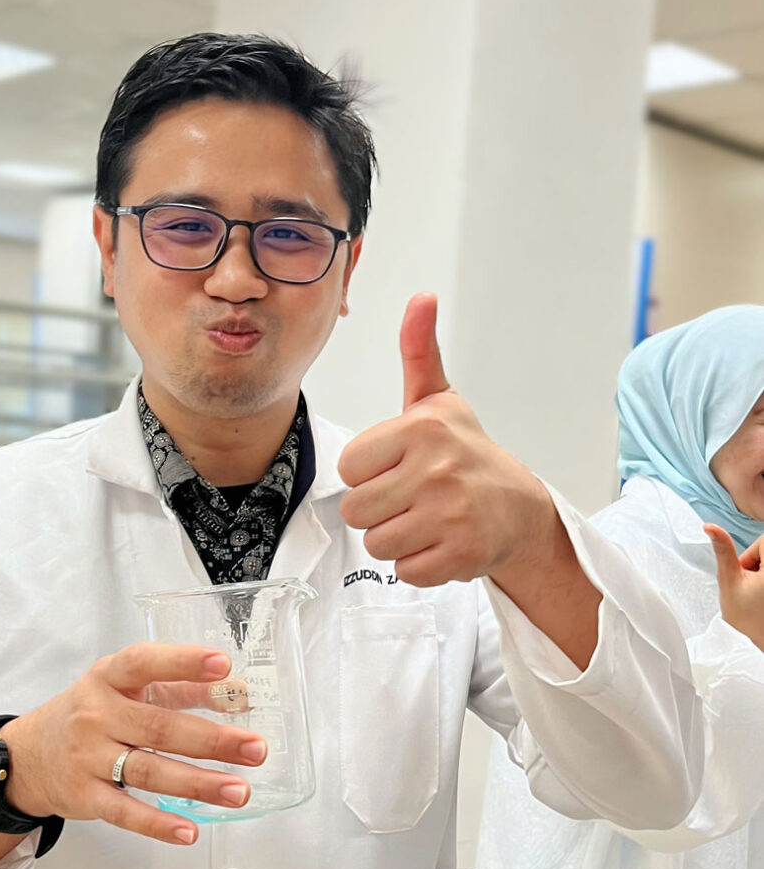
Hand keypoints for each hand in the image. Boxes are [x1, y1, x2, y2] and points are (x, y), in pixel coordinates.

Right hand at [0, 644, 267, 845]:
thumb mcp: (126, 688)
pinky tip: (191, 830)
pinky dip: (159, 823)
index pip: (145, 663)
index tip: (224, 665)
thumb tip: (240, 693)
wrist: (28, 756)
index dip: (184, 662)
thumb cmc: (92, 712)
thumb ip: (181, 688)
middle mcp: (97, 714)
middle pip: (160, 727)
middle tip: (256, 748)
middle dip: (213, 740)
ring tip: (240, 791)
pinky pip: (125, 813)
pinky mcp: (85, 797)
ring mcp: (89, 757)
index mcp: (109, 677)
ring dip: (199, 784)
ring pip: (149, 771)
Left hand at [338, 292, 554, 585]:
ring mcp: (451, 515)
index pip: (348, 467)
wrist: (521, 509)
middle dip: (378, 511)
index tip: (397, 469)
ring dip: (396, 539)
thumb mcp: (440, 402)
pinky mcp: (461, 555)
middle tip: (410, 500)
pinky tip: (440, 543)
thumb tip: (421, 297)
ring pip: (377, 543)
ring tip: (424, 521)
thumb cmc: (467, 454)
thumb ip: (420, 352)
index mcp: (421, 429)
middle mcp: (437, 470)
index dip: (368, 473)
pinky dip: (419, 564)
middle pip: (357, 510)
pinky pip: (406, 571)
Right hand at [705, 525, 763, 650]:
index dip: (751, 557)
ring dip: (762, 574)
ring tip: (760, 596)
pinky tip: (763, 598)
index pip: (762, 541)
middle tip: (752, 588)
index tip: (748, 576)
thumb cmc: (750, 618)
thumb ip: (723, 552)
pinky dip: (763, 583)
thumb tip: (710, 527)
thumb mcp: (729, 582)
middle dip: (757, 565)